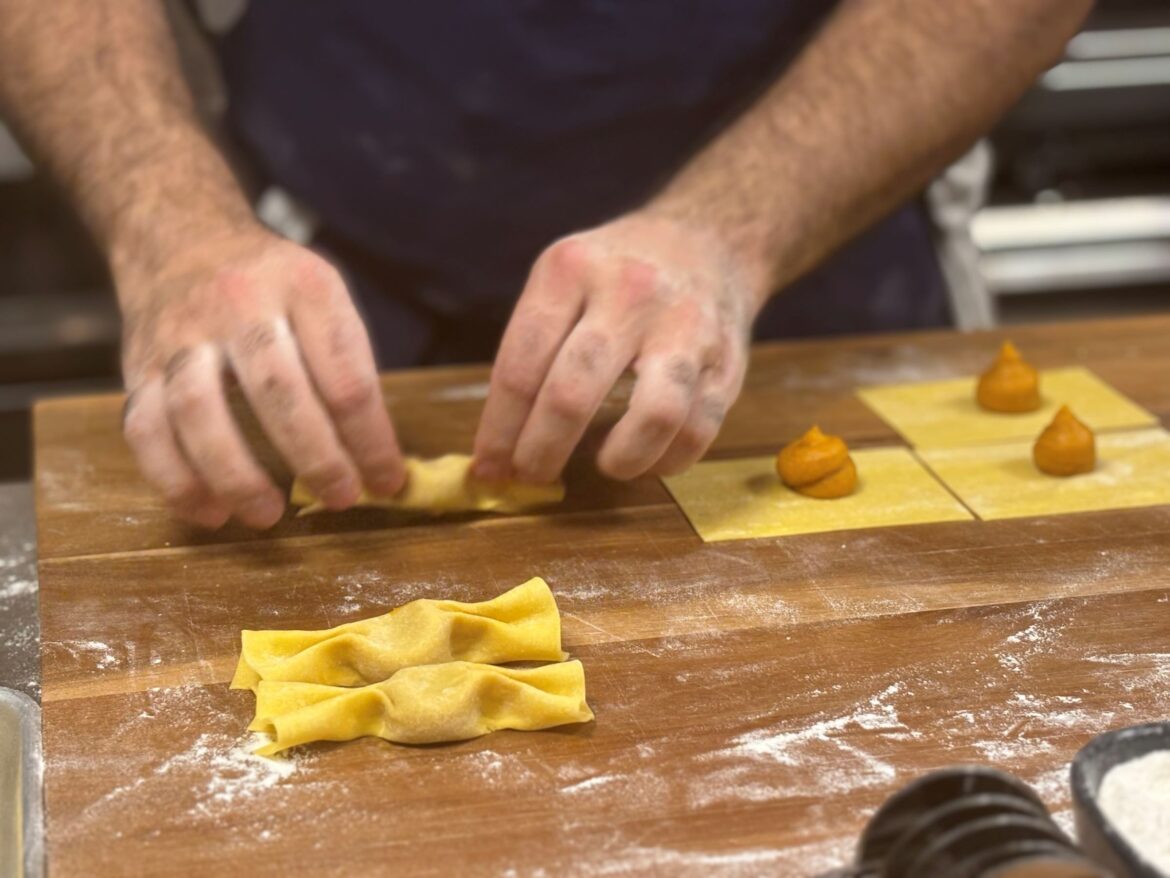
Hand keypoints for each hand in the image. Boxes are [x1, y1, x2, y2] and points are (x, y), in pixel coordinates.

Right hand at [119, 225, 403, 528]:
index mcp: (304, 288)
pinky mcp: (137, 365)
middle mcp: (240, 305)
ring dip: (235, 473)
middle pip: (277, 389)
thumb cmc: (271, 287)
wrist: (180, 238)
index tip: (388, 480)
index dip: (372, 438)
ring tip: (268, 515)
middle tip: (341, 498)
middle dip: (315, 455)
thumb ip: (346, 367)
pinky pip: (145, 429)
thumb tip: (377, 460)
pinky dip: (174, 480)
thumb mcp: (323, 297)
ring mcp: (181, 335)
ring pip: (199, 409)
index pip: (345, 374)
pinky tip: (209, 512)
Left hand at [473, 212, 759, 482]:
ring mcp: (685, 326)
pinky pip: (697, 430)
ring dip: (620, 459)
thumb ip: (532, 350)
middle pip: (573, 394)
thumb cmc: (615, 276)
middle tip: (532, 475)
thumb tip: (501, 445)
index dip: (498, 430)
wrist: (708, 241)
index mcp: (571, 270)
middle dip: (541, 451)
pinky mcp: (728, 361)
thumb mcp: (563, 279)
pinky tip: (646, 457)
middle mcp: (629, 293)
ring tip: (604, 465)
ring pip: (654, 415)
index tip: (488, 468)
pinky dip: (666, 461)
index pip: (520, 365)